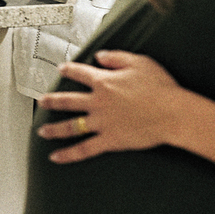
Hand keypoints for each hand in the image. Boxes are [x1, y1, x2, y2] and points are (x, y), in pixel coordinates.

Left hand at [35, 49, 188, 162]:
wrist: (173, 113)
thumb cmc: (161, 87)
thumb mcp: (139, 62)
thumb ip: (116, 57)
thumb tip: (99, 56)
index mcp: (104, 82)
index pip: (79, 73)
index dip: (68, 70)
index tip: (61, 70)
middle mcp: (98, 102)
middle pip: (67, 101)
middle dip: (52, 101)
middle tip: (42, 101)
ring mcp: (101, 122)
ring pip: (70, 126)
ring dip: (53, 129)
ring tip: (41, 131)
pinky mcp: (109, 140)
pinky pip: (84, 149)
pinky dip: (68, 154)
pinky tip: (55, 157)